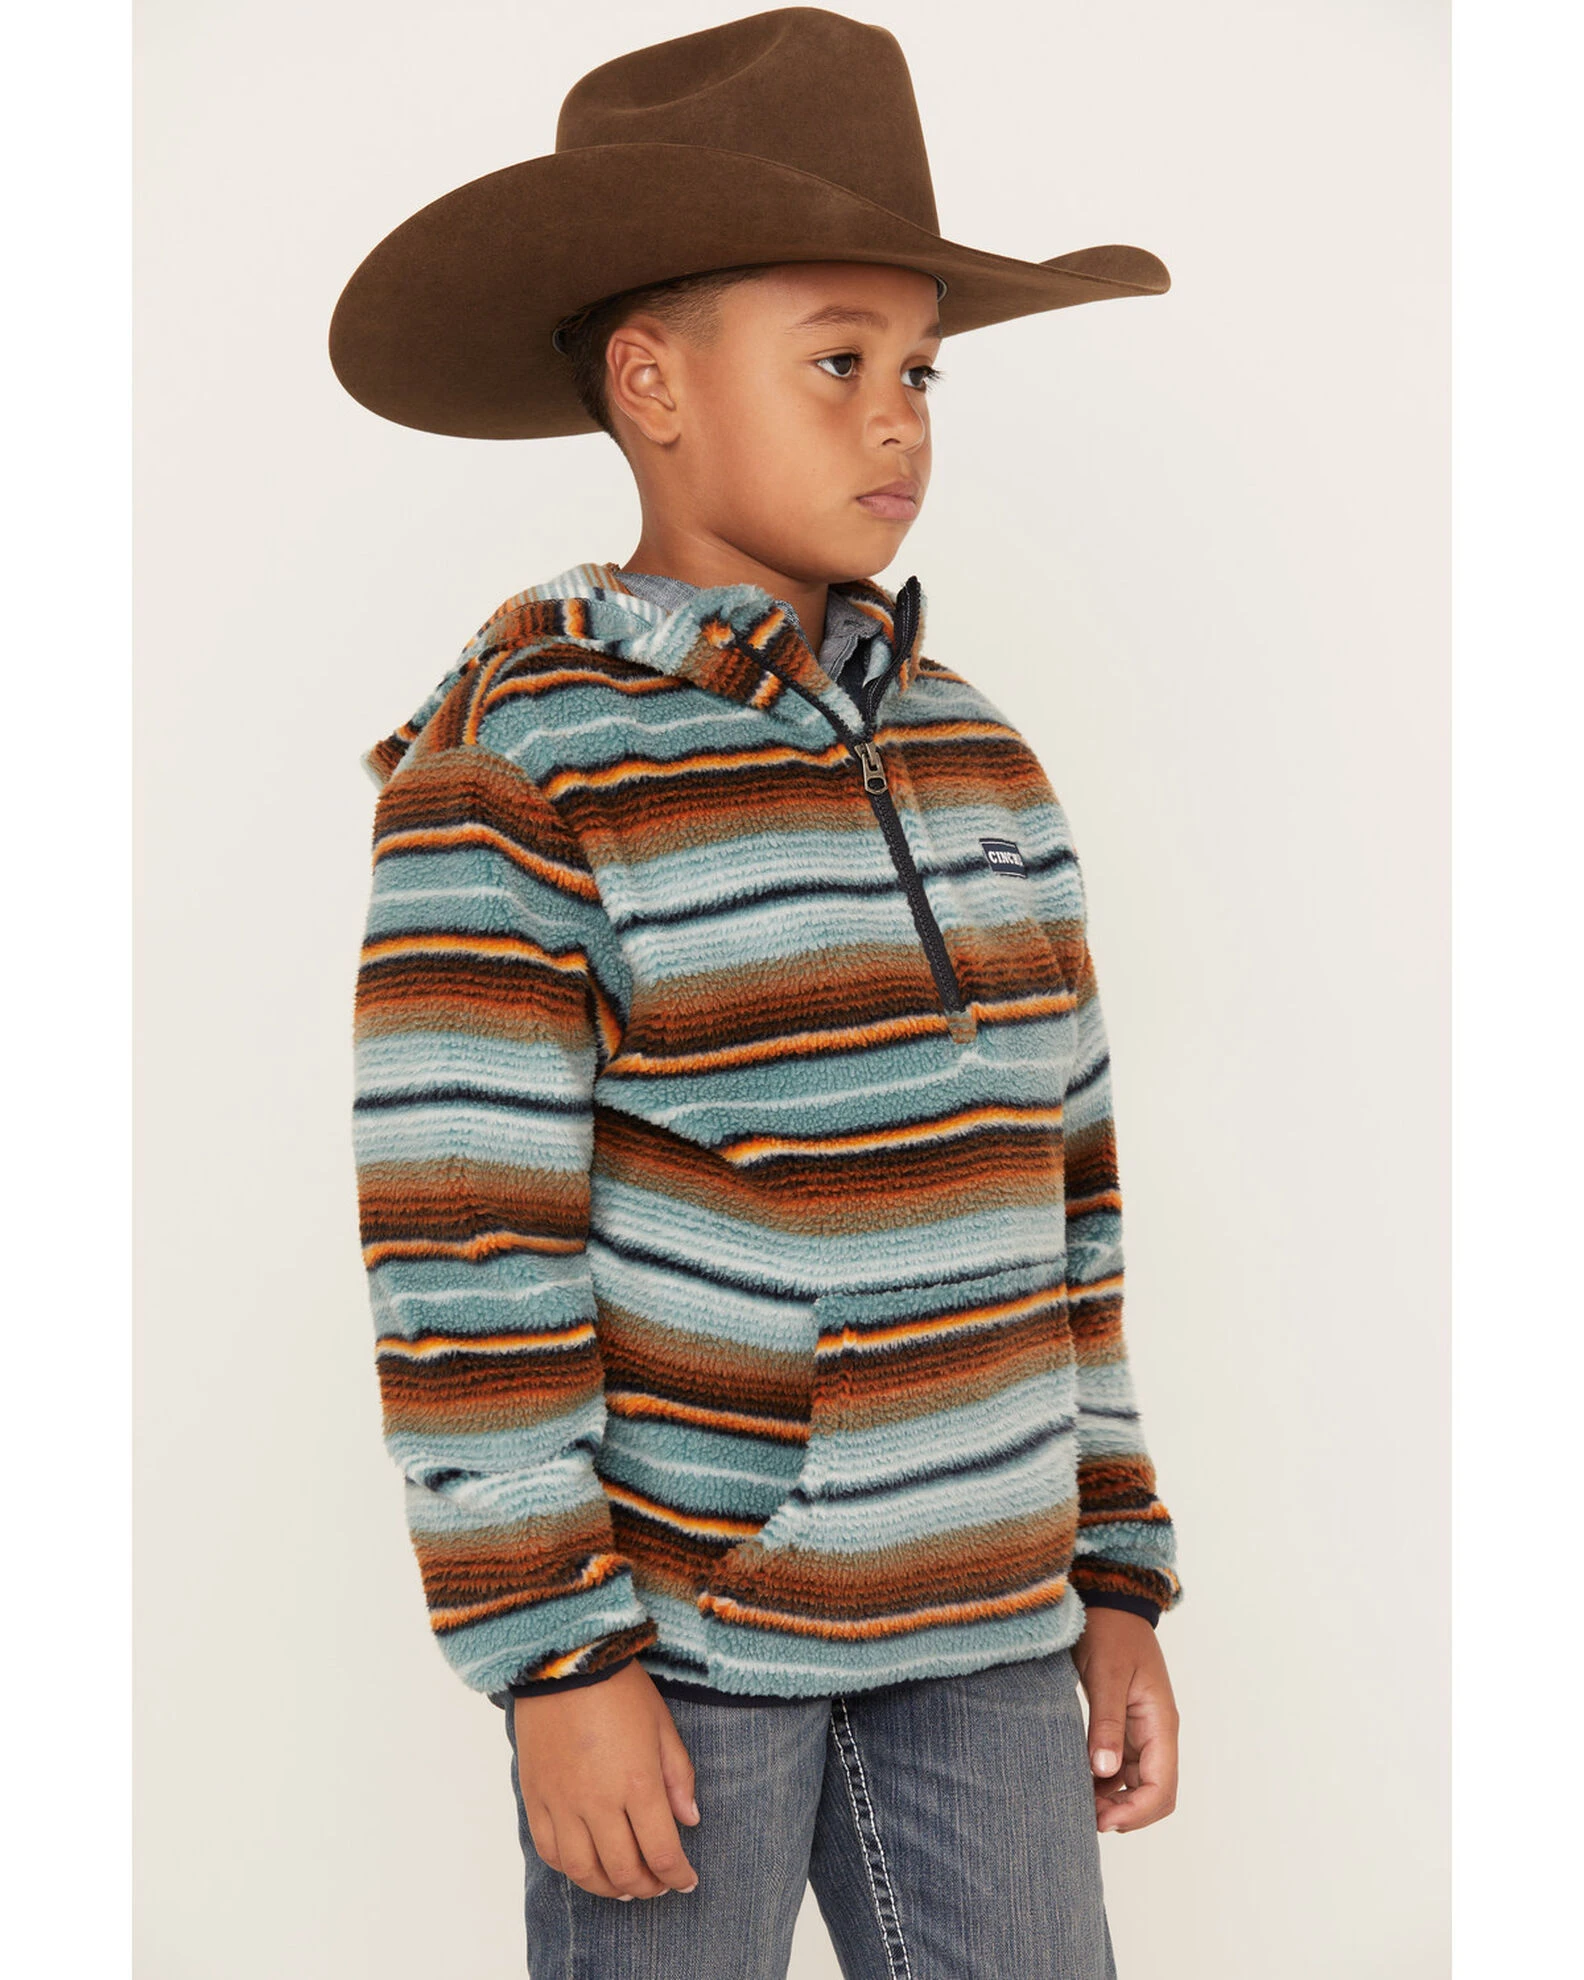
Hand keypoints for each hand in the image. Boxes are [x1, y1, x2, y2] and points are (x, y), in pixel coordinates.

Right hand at [512, 1661, 701, 1897]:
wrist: (565, 1663)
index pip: (663, 1852)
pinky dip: (571, 1868)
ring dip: (608, 1888)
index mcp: (638, 1784)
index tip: (687, 1881)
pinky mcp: (536, 1798)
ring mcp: (563, 1804)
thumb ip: (678, 1777)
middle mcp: (599, 1803)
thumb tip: (690, 1819)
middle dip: (647, 1887)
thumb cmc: (620, 1689)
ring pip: (584, 1871)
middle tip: (658, 1885)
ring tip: (623, 1886)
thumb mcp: (662, 1726)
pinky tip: (586, 1864)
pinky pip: (550, 1851)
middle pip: (624, 1870)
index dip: (679, 1876)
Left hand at [1069, 1608, 1179, 1833]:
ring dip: (1112, 1799)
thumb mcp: (1106, 1675)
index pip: (1162, 1788)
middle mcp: (1156, 1733)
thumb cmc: (1110, 1631)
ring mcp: (1140, 1731)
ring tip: (1076, 1800)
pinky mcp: (1122, 1725)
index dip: (1136, 1813)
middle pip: (1153, 1793)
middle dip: (1125, 1813)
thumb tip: (1105, 1771)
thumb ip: (1106, 1723)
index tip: (1102, 1819)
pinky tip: (1077, 1779)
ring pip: (1134, 1783)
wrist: (1107, 1602)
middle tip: (1085, 1815)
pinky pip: (1119, 1766)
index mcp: (1161, 1723)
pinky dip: (1102, 1780)